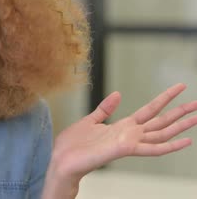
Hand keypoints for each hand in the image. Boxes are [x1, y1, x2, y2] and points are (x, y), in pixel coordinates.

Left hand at [52, 83, 196, 180]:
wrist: (62, 160)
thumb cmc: (73, 145)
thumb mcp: (90, 120)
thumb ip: (105, 109)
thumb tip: (118, 93)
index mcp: (123, 126)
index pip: (150, 110)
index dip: (165, 98)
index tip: (179, 87)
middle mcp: (130, 134)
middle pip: (161, 121)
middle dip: (179, 111)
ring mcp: (130, 142)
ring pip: (162, 133)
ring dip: (180, 125)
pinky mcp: (125, 149)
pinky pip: (153, 149)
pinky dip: (171, 146)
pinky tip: (186, 141)